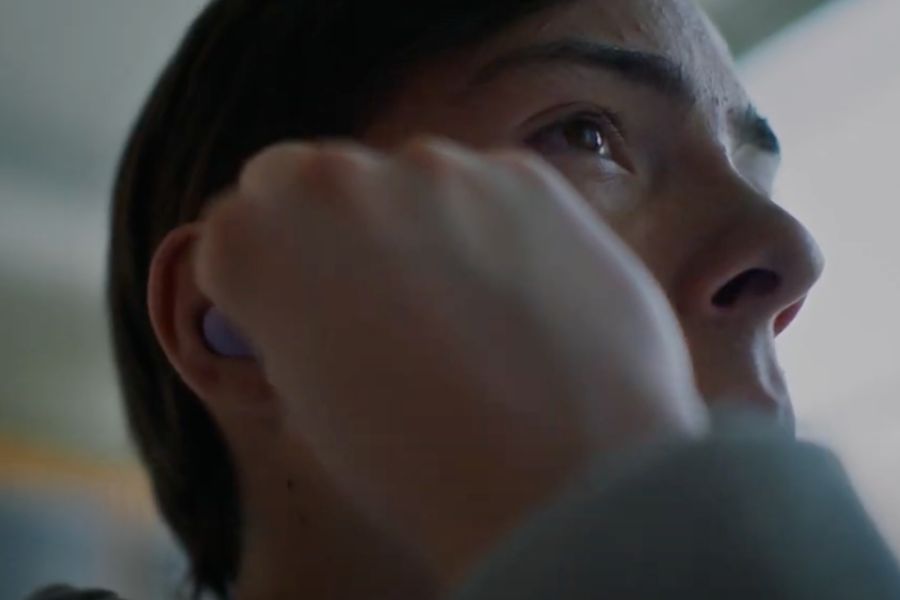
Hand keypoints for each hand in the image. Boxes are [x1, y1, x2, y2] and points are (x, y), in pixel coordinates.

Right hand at [194, 138, 707, 586]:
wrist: (562, 482)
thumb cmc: (421, 468)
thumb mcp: (306, 404)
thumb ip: (291, 321)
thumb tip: (318, 296)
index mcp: (254, 238)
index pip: (236, 224)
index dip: (268, 272)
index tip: (299, 307)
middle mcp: (336, 180)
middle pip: (315, 182)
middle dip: (333, 230)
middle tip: (382, 302)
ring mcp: (438, 167)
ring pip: (408, 180)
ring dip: (420, 223)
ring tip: (468, 312)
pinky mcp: (523, 173)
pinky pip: (488, 189)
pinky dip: (494, 227)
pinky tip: (522, 296)